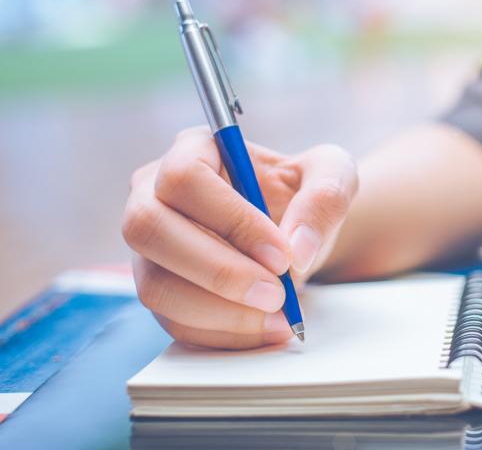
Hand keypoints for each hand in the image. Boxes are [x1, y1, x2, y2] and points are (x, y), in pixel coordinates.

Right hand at [122, 127, 357, 348]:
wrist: (296, 232)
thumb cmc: (305, 193)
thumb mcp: (333, 175)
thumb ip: (325, 197)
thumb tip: (296, 247)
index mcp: (193, 149)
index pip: (185, 178)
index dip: (231, 220)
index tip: (280, 253)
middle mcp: (154, 192)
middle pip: (148, 229)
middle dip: (218, 271)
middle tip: (277, 293)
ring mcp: (150, 246)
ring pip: (156, 285)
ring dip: (220, 311)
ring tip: (278, 315)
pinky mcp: (159, 289)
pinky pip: (173, 322)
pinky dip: (223, 333)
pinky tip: (266, 328)